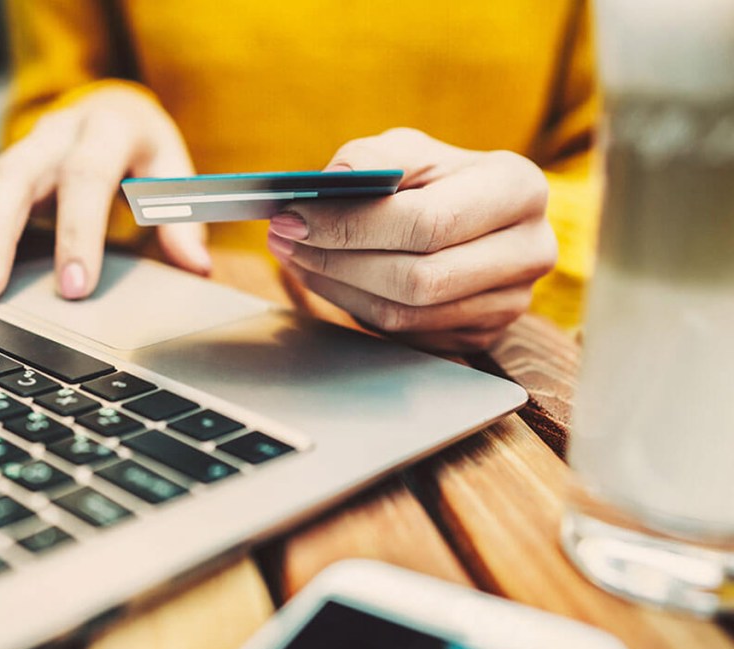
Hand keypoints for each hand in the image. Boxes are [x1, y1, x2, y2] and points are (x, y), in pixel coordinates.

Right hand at [0, 84, 210, 301]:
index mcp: (106, 130)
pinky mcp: (5, 164)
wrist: (116, 106)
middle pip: (16, 177)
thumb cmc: (147, 148)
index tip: (73, 287)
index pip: (87, 179)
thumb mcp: (174, 173)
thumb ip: (182, 218)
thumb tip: (197, 266)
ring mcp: (25, 147)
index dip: (78, 233)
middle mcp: (57, 133)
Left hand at [267, 128, 556, 352]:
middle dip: (337, 259)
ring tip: (293, 255)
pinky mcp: (481, 336)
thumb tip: (337, 179)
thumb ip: (376, 157)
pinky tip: (324, 276)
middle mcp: (529, 250)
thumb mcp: (410, 150)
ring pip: (405, 314)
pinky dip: (352, 305)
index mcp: (519, 189)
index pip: (427, 222)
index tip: (293, 215)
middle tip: (282, 238)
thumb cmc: (437, 178)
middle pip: (417, 278)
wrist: (471, 218)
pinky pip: (404, 335)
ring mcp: (510, 302)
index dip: (352, 225)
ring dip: (335, 285)